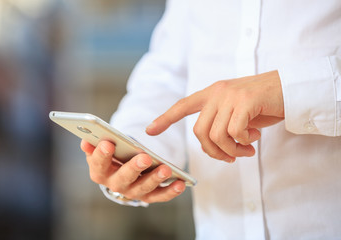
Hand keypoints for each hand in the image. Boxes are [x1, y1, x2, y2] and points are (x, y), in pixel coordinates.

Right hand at [80, 140, 185, 202]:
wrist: (123, 171)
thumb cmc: (113, 155)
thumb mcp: (103, 148)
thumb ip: (96, 144)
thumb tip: (86, 142)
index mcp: (100, 172)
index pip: (98, 164)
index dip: (102, 155)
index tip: (108, 143)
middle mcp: (115, 185)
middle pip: (123, 178)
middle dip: (133, 168)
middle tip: (144, 157)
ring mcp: (132, 192)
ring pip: (143, 188)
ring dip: (155, 179)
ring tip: (166, 169)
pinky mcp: (148, 196)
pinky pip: (160, 196)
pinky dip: (171, 191)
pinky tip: (180, 183)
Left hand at [146, 70, 283, 162]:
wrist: (288, 88)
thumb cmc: (262, 103)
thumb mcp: (236, 112)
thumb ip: (220, 125)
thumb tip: (209, 148)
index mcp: (211, 93)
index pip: (182, 106)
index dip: (165, 118)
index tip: (150, 130)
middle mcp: (217, 93)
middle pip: (200, 132)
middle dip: (213, 152)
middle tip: (231, 157)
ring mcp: (230, 96)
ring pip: (217, 135)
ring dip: (232, 149)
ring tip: (246, 149)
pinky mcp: (245, 101)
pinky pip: (235, 133)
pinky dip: (244, 142)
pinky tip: (254, 138)